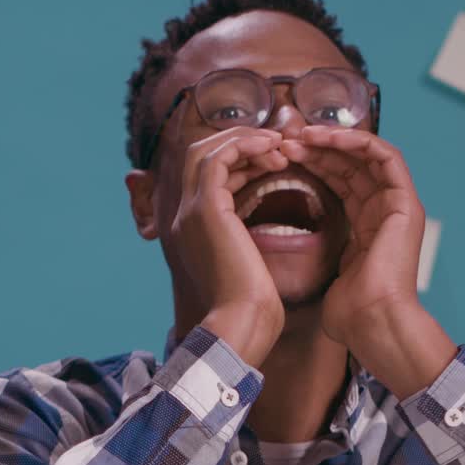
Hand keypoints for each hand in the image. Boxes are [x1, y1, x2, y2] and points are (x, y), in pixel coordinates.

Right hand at [173, 127, 289, 367]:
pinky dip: (245, 146)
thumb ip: (245, 242)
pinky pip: (219, 157)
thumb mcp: (248, 266)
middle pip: (199, 156)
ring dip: (246, 142)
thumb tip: (257, 234)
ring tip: (280, 148)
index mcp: (191, 231)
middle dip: (240, 144)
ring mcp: (190, 210)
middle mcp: (184, 216)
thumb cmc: (253, 307)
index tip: (273, 163)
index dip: (239, 162)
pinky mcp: (205, 208)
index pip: (206, 178)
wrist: (242, 322)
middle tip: (277, 147)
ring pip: (206, 151)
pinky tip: (273, 151)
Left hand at [279, 126, 425, 346]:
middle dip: (317, 148)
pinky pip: (385, 156)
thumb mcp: (326, 272)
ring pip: (366, 155)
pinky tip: (324, 139)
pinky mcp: (405, 201)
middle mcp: (385, 211)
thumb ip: (319, 254)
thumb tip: (292, 259)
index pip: (341, 181)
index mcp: (368, 227)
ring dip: (332, 140)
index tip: (280, 156)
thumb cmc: (350, 312)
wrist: (372, 322)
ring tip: (299, 136)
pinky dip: (356, 142)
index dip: (312, 164)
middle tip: (284, 139)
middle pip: (351, 164)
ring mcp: (398, 205)